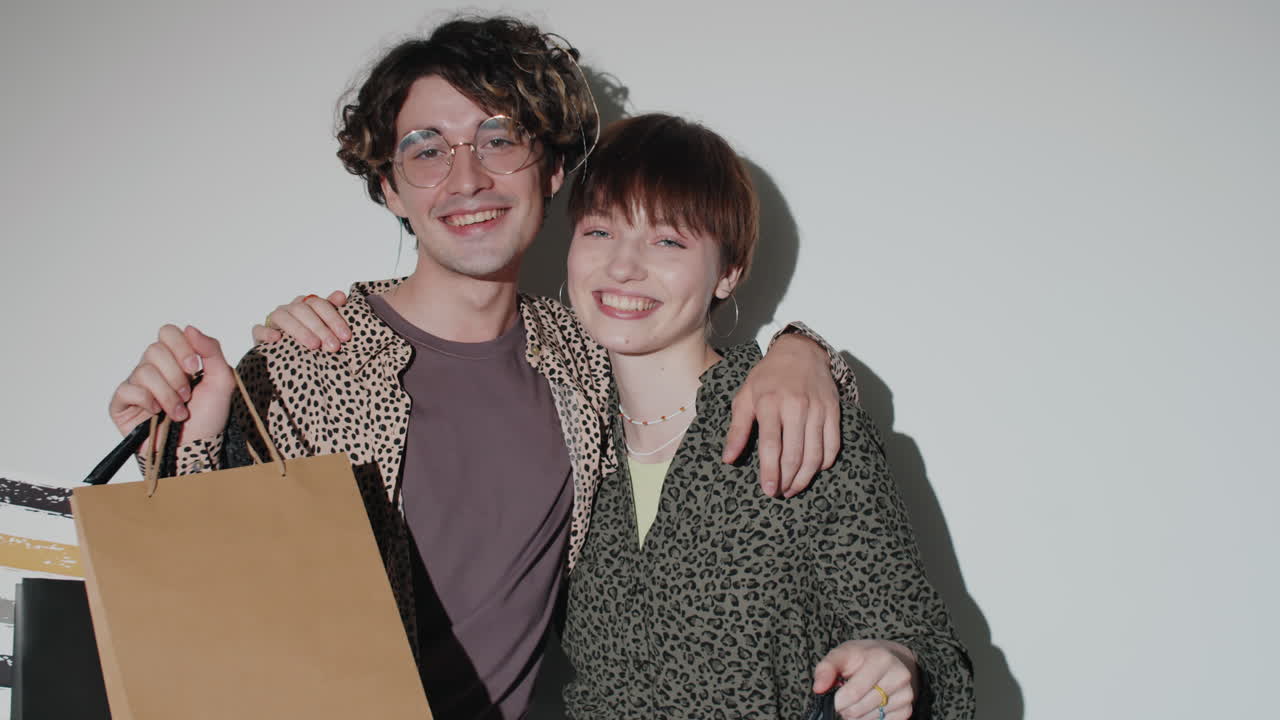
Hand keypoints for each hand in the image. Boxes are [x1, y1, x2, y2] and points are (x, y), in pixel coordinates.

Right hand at [109, 325, 235, 450]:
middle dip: (176, 376)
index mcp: (175, 359)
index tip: (195, 368)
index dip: (181, 348)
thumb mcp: (222, 380)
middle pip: (154, 350)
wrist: (198, 447)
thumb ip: (211, 350)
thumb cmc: (208, 416)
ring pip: (144, 371)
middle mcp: (154, 368)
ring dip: (167, 394)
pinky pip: (127, 390)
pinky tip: (157, 414)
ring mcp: (136, 385)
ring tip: (178, 412)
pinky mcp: (122, 404)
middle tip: (187, 395)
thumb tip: (190, 328)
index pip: (168, 333)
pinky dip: (147, 402)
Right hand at [252, 290, 349, 350]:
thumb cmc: (309, 337)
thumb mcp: (323, 325)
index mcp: (306, 305)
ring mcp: (273, 320)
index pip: (319, 304)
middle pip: (303, 310)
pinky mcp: (259, 333)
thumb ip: (332, 310)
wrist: (285, 355)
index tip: (346, 336)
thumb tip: (341, 295)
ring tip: (314, 345)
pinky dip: (267, 332)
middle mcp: (289, 309)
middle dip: (320, 328)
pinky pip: (259, 329)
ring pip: (282, 317)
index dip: (333, 318)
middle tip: (333, 346)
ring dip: (300, 330)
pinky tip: (277, 339)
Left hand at [723, 333, 840, 496]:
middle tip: (780, 493)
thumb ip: (737, 429)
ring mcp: (817, 409)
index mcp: (770, 403)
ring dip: (805, 477)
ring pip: (815, 454)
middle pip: (794, 454)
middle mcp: (796, 406)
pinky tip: (813, 471)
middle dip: (787, 479)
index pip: (771, 445)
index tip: (769, 490)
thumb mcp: (745, 397)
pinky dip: (824, 463)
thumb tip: (728, 459)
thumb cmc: (768, 377)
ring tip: (794, 488)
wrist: (800, 352)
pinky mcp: (833, 411)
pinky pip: (833, 445)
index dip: (770, 471)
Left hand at [813, 640, 919, 719]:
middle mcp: (898, 676)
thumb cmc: (864, 656)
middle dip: (846, 709)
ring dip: (857, 716)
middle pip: (860, 709)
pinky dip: (870, 719)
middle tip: (844, 701)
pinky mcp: (907, 709)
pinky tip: (869, 707)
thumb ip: (827, 668)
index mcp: (881, 659)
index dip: (838, 701)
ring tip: (856, 702)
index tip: (834, 699)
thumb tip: (818, 688)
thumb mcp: (843, 653)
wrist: (894, 658)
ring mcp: (906, 694)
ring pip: (870, 719)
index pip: (853, 693)